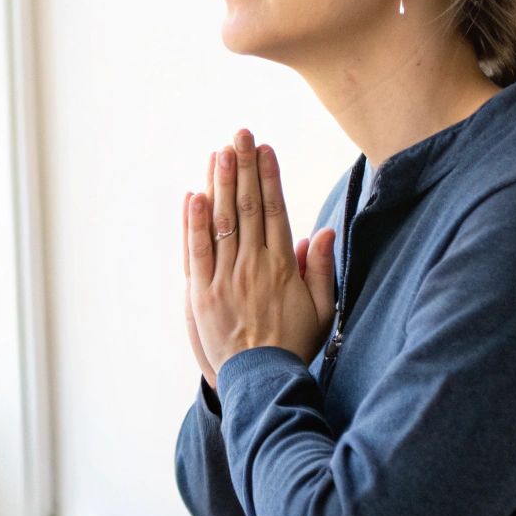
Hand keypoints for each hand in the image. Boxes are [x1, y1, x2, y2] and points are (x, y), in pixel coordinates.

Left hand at [186, 130, 337, 373]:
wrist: (262, 381)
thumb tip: (321, 231)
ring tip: (218, 152)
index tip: (264, 149)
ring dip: (219, 184)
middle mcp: (253, 266)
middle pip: (247, 207)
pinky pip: (196, 252)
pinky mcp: (200, 293)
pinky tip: (193, 195)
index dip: (268, 177)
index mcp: (282, 266)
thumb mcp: (321, 309)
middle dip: (243, 167)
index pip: (275, 210)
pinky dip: (194, 223)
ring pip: (222, 222)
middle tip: (239, 134)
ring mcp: (225, 278)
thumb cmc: (293, 344)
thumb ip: (320, 269)